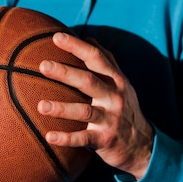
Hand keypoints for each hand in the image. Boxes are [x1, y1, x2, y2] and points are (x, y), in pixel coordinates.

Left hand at [38, 33, 153, 179]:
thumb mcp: (121, 83)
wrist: (142, 145)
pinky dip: (66, 138)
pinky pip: (83, 139)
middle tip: (43, 65)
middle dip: (65, 73)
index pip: (96, 58)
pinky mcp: (104, 140)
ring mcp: (110, 119)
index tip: (56, 37)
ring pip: (84, 111)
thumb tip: (88, 38)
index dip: (77, 46)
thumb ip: (106, 60)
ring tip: (40, 105)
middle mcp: (114, 97)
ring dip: (62, 109)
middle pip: (88, 81)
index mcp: (116, 80)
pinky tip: (49, 136)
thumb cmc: (124, 107)